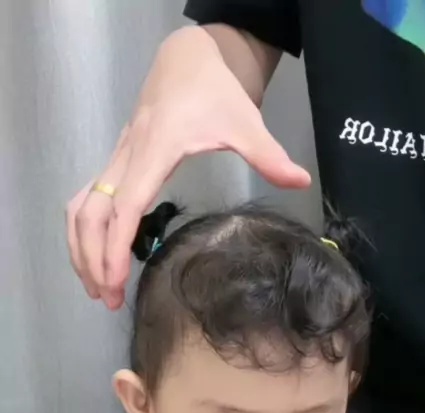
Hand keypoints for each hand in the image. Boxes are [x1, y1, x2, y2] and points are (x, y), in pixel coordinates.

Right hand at [67, 26, 308, 309]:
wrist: (187, 58)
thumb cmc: (214, 90)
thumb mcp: (245, 121)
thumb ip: (269, 155)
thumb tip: (299, 181)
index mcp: (154, 150)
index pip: (126, 206)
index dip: (115, 245)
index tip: (115, 279)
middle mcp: (127, 157)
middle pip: (91, 214)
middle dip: (92, 258)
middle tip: (108, 298)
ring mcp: (117, 159)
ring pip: (81, 208)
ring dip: (80, 248)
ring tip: (97, 286)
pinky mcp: (116, 162)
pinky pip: (86, 200)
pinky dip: (82, 231)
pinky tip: (95, 256)